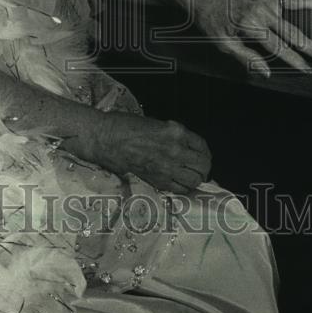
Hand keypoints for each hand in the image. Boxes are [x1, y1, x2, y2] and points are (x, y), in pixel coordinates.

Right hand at [92, 111, 210, 192]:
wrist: (106, 139)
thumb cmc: (126, 125)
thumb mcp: (156, 123)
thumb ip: (173, 135)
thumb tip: (185, 146)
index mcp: (176, 132)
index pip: (202, 146)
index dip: (205, 152)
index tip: (202, 155)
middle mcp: (176, 150)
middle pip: (203, 165)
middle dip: (204, 167)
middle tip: (200, 168)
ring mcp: (167, 167)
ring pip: (195, 180)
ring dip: (196, 179)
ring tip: (191, 177)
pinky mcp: (157, 180)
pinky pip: (180, 189)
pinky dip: (183, 188)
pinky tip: (179, 184)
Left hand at [185, 0, 311, 78]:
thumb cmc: (208, 20)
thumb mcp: (222, 43)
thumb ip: (246, 58)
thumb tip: (266, 72)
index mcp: (252, 25)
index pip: (279, 48)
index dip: (294, 61)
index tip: (307, 70)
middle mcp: (263, 9)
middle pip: (293, 31)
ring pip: (299, 1)